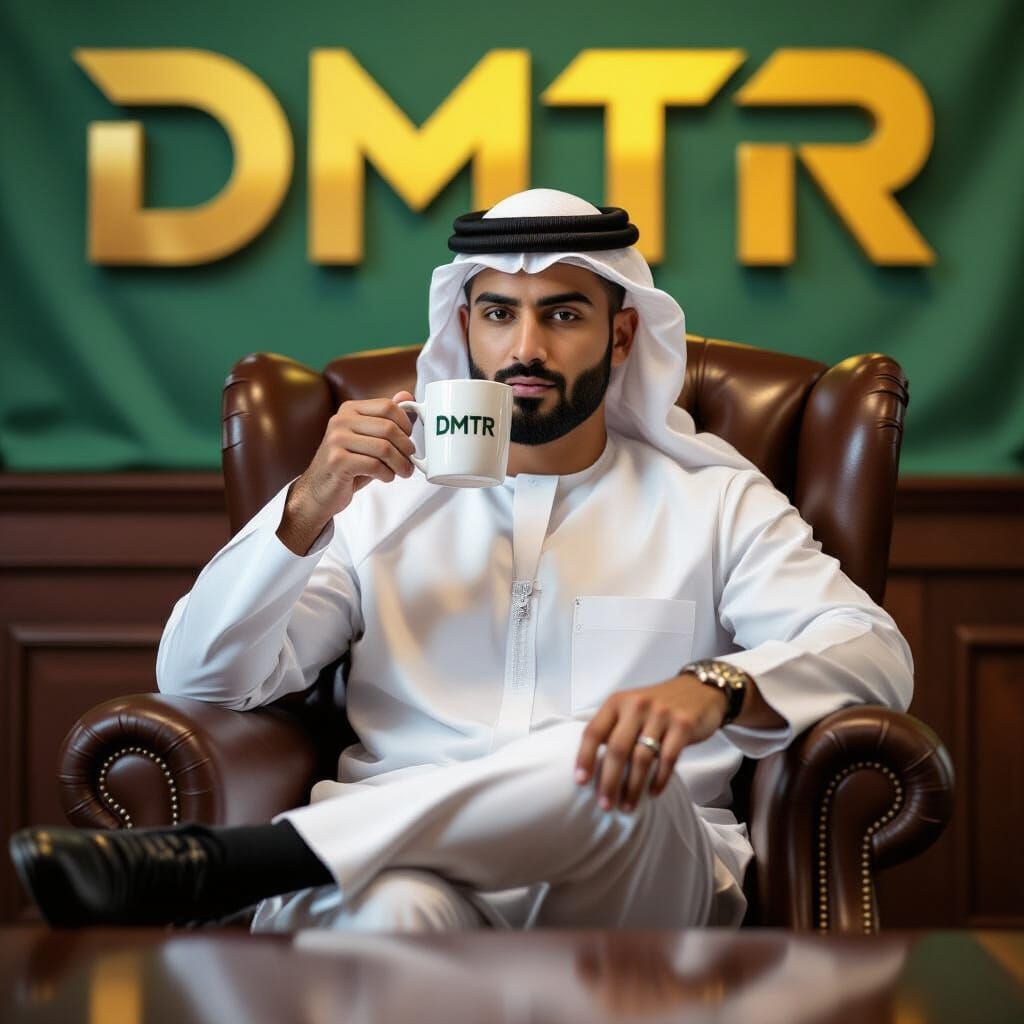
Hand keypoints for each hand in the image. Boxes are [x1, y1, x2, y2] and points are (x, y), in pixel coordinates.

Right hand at [276, 390, 415, 554]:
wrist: (319, 490)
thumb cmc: (348, 465)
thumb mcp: (369, 439)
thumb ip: (387, 419)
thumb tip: (407, 395)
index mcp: (349, 410)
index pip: (387, 406)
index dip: (406, 423)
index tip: (409, 438)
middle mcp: (340, 421)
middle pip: (389, 428)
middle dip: (406, 448)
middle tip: (410, 460)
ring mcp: (336, 440)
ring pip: (384, 448)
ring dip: (400, 463)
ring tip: (403, 471)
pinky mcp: (337, 461)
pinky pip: (374, 465)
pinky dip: (387, 474)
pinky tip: (385, 477)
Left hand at [574, 673, 728, 812]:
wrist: (698, 690)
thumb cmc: (657, 706)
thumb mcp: (630, 707)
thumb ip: (613, 728)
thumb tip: (591, 764)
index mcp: (618, 702)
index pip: (594, 732)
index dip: (584, 758)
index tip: (580, 782)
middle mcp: (637, 705)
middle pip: (616, 749)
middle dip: (608, 781)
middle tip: (605, 805)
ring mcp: (661, 715)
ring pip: (641, 758)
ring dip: (632, 787)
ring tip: (627, 806)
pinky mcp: (683, 725)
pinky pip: (667, 759)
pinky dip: (659, 780)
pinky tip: (652, 793)